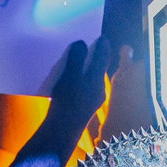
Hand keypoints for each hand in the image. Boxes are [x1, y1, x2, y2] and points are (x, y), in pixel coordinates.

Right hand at [29, 38, 109, 165]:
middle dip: (92, 55)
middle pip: (97, 66)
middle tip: (83, 43)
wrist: (62, 131)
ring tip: (73, 58)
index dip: (102, 44)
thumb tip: (81, 44)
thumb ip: (77, 60)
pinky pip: (83, 87)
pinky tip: (67, 78)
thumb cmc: (67, 102)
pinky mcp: (83, 106)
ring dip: (83, 67)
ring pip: (90, 77)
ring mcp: (92, 99)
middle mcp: (98, 88)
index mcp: (97, 79)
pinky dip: (78, 79)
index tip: (99, 35)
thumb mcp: (70, 77)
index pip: (104, 56)